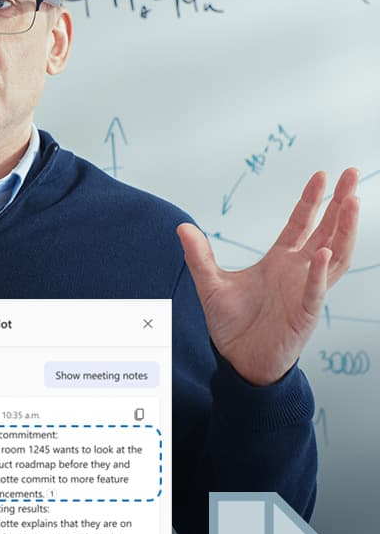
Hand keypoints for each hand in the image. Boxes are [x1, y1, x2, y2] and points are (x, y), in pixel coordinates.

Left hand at [177, 169, 359, 385]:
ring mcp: (305, 291)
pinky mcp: (305, 315)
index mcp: (280, 261)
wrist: (238, 360)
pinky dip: (319, 273)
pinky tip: (322, 254)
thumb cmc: (232, 324)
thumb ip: (199, 256)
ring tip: (351, 202)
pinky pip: (315, 291)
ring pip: (333, 256)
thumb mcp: (210, 284)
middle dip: (340, 203)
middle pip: (327, 231)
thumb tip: (182, 227)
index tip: (322, 175)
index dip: (312, 200)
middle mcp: (298, 272)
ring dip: (343, 231)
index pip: (301, 224)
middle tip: (352, 174)